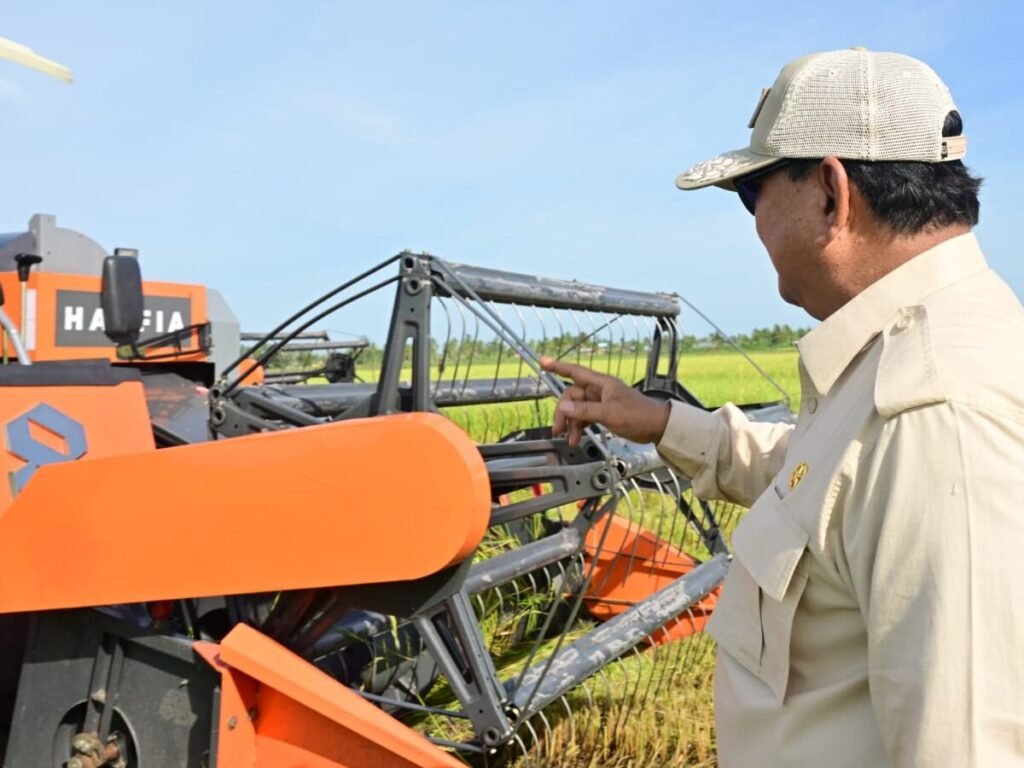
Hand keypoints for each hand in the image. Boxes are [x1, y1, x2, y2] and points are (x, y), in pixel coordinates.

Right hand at [540, 357, 670, 446]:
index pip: (574, 372)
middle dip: (564, 412)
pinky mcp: (604, 413)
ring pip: (577, 409)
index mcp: (601, 384)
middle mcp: (598, 390)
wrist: (657, 427)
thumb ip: (585, 410)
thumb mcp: (610, 414)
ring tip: (570, 440)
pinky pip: (585, 417)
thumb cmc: (638, 415)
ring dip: (571, 423)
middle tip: (558, 430)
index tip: (542, 362)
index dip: (557, 366)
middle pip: (572, 396)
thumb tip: (563, 406)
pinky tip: (577, 438)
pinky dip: (579, 427)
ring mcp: (601, 402)